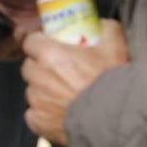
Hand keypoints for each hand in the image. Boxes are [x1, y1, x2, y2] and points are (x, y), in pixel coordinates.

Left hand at [20, 19, 128, 145]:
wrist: (115, 121)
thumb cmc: (112, 83)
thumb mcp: (116, 47)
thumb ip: (106, 29)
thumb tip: (102, 24)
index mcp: (49, 54)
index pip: (30, 42)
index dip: (40, 44)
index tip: (49, 47)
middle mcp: (38, 76)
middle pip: (30, 66)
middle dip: (41, 67)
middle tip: (61, 72)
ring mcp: (36, 101)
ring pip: (33, 90)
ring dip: (43, 91)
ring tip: (65, 95)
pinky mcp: (38, 122)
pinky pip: (34, 114)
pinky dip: (44, 114)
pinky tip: (61, 114)